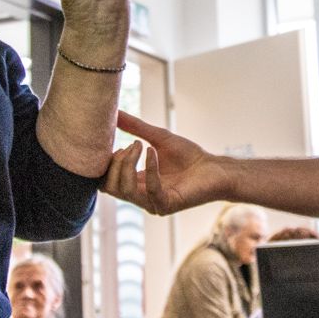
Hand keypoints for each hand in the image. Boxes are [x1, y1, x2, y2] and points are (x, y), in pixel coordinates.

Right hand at [103, 111, 224, 215]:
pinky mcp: (167, 205)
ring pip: (125, 190)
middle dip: (115, 163)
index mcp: (135, 183)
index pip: (105, 181)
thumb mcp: (156, 137)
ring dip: (128, 164)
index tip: (115, 143)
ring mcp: (152, 203)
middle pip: (109, 187)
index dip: (105, 162)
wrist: (214, 168)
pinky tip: (153, 151)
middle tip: (131, 145)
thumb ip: (134, 128)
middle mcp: (140, 196)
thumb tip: (114, 112)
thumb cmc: (188, 156)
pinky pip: (150, 190)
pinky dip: (149, 167)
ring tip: (140, 146)